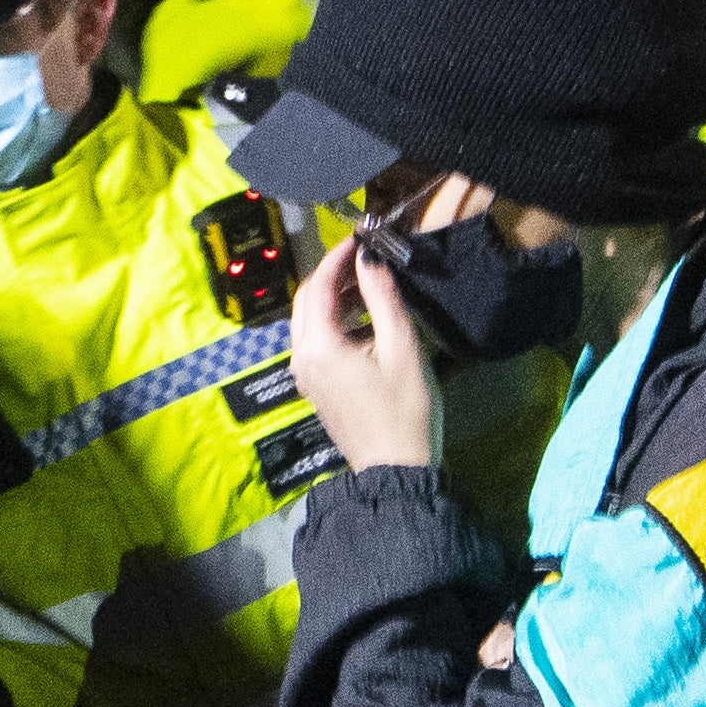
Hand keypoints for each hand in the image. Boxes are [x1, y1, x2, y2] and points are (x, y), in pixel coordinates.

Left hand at [289, 237, 434, 470]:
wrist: (396, 468)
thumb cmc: (405, 408)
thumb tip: (368, 258)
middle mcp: (301, 358)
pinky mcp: (315, 386)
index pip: (317, 286)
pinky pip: (316, 343)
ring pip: (310, 322)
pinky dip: (335, 323)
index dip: (336, 257)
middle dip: (331, 276)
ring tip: (368, 284)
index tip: (359, 238)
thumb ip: (382, 298)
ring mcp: (305, 375)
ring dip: (334, 299)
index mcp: (317, 346)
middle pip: (306, 302)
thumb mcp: (401, 347)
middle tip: (364, 260)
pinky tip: (365, 320)